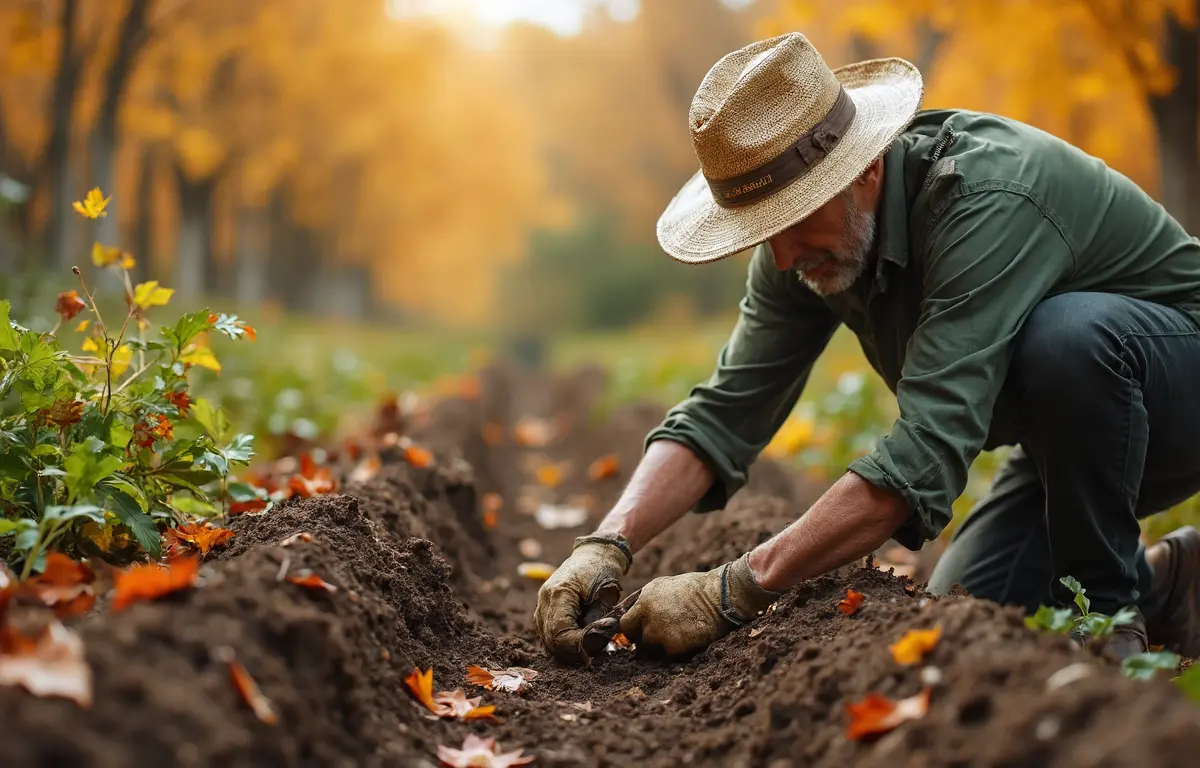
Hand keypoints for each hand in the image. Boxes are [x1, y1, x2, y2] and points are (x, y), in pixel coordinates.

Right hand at [534, 534, 631, 663]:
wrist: (594, 553)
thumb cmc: (602, 571)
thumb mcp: (605, 596)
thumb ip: (596, 621)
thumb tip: (591, 644)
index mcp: (559, 593)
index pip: (560, 632)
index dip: (577, 644)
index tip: (596, 645)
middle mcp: (544, 599)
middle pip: (550, 639)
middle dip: (572, 650)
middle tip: (593, 653)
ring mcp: (541, 604)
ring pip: (547, 639)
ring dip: (567, 648)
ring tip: (587, 647)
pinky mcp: (544, 609)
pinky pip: (548, 633)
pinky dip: (562, 641)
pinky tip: (579, 640)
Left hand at [619, 553, 778, 657]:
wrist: (721, 596)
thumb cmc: (694, 590)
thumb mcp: (662, 586)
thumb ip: (643, 601)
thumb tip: (627, 616)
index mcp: (644, 602)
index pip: (625, 625)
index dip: (633, 631)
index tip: (641, 633)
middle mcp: (647, 618)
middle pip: (636, 641)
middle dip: (646, 641)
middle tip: (664, 635)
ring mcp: (659, 633)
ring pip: (652, 651)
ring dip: (662, 647)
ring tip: (680, 635)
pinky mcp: (674, 647)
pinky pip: (669, 656)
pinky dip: (678, 652)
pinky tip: (689, 639)